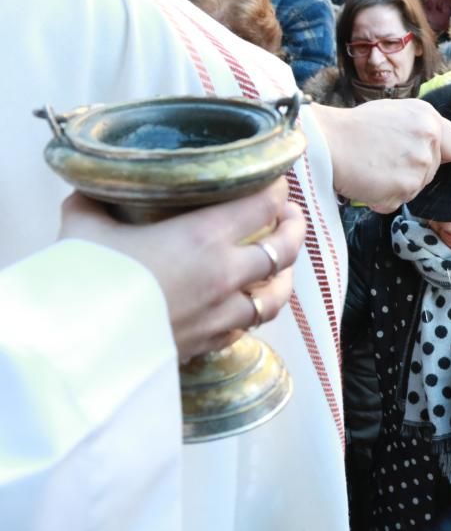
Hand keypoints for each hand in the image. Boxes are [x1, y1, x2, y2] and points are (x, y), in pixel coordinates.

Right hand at [58, 179, 304, 360]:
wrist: (76, 346)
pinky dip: (252, 313)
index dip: (276, 191)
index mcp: (204, 236)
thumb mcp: (83, 227)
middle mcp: (225, 274)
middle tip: (291, 217)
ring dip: (283, 278)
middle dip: (294, 229)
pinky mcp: (209, 343)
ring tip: (282, 267)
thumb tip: (90, 189)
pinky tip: (246, 307)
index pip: (262, 206)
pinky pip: (246, 327)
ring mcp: (222, 313)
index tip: (276, 184)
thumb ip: (94, 204)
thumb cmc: (84, 279)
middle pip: (284, 249)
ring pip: (275, 296)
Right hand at [317, 99, 450, 212]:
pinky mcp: (405, 189)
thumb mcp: (393, 112)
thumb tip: (434, 144)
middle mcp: (429, 141)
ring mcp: (419, 167)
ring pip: (416, 188)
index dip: (441, 154)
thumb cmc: (353, 128)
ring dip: (396, 185)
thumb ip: (419, 128)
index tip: (425, 156)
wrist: (327, 143)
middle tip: (383, 160)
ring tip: (372, 168)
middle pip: (432, 171)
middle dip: (411, 171)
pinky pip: (398, 201)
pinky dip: (382, 198)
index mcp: (428, 118)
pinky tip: (367, 181)